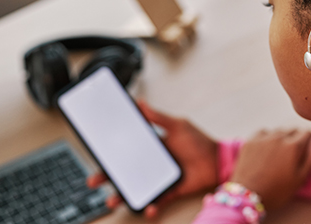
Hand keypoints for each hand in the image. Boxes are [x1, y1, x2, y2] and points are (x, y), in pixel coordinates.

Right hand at [87, 100, 217, 218]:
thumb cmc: (198, 141)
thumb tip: (140, 103)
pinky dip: (151, 206)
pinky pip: (157, 201)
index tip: (96, 156)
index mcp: (151, 148)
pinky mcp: (170, 191)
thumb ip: (158, 117)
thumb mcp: (178, 125)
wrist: (218, 160)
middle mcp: (152, 164)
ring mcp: (159, 178)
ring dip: (122, 196)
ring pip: (136, 189)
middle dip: (107, 177)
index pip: (126, 151)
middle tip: (92, 181)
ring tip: (112, 200)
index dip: (110, 155)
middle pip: (124, 172)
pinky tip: (147, 207)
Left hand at [230, 129, 310, 209]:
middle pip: (293, 130)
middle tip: (294, 153)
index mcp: (293, 146)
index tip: (309, 145)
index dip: (310, 138)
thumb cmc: (277, 191)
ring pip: (278, 130)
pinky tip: (267, 148)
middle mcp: (279, 137)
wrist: (248, 196)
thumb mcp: (301, 178)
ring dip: (283, 137)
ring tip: (280, 152)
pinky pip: (263, 132)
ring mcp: (263, 138)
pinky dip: (267, 137)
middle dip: (297, 138)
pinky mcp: (250, 141)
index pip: (307, 133)